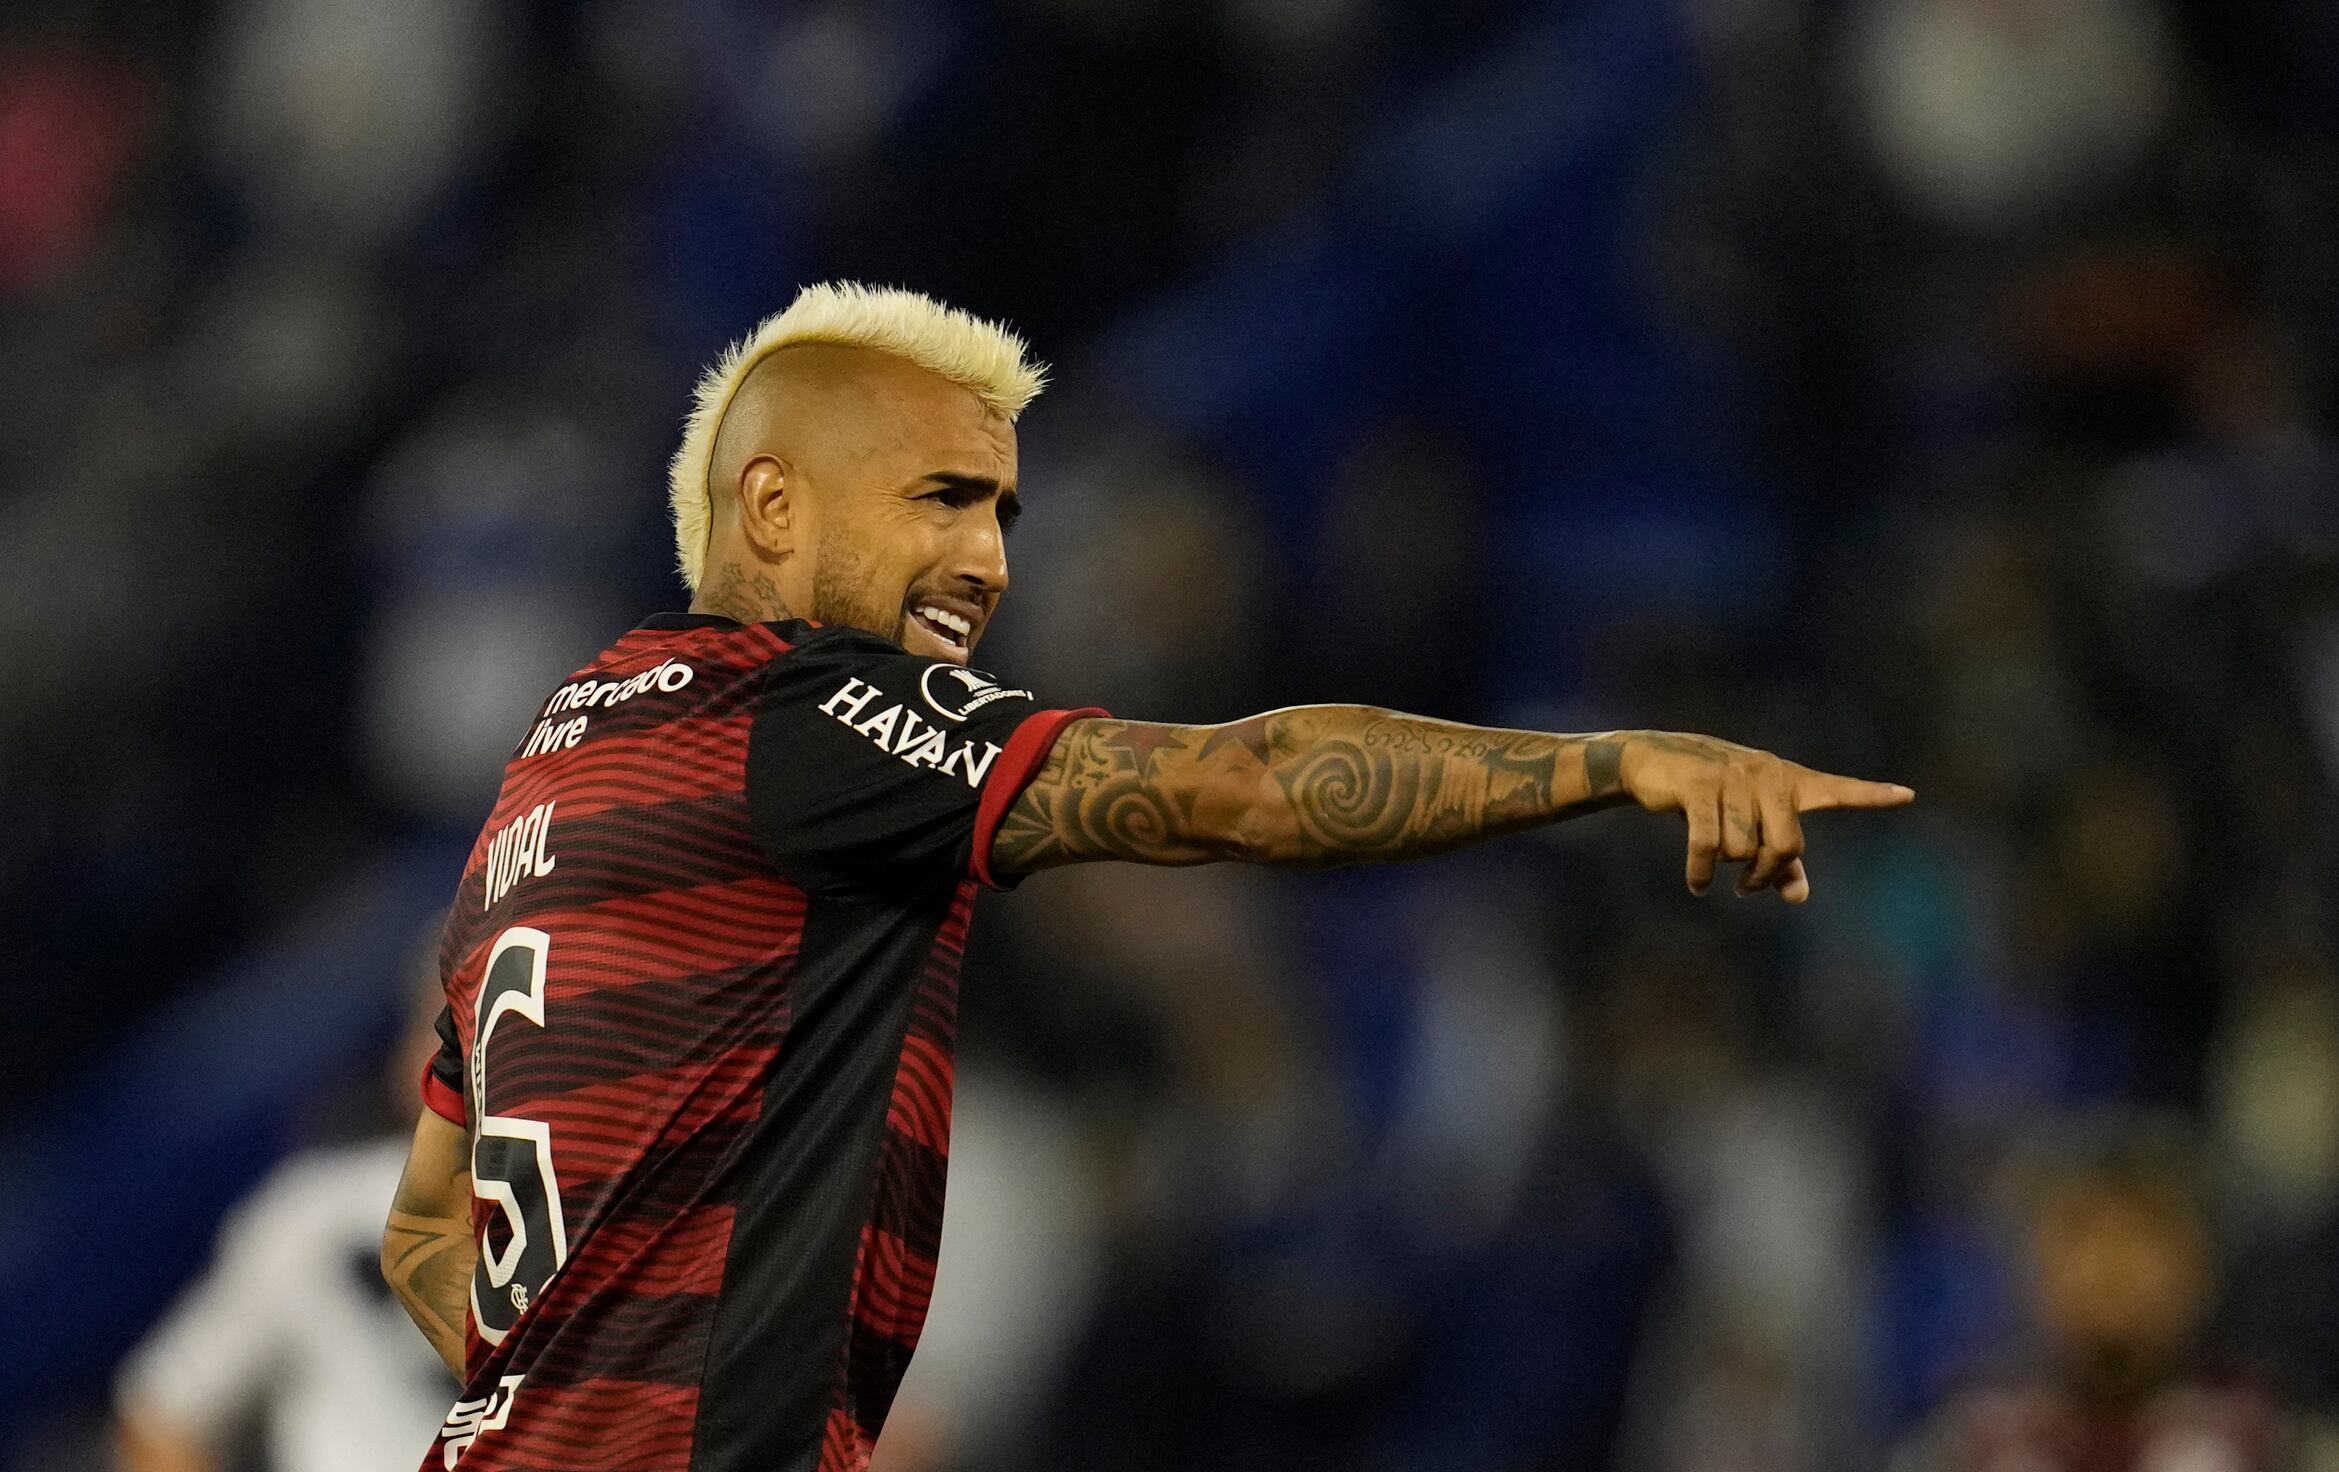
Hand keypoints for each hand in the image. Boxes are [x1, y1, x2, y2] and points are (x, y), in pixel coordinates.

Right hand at [1616, 731, 1913, 902]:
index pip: (1837, 789)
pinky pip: (1708, 844)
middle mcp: (1768, 775)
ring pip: (1742, 848)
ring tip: (1711, 863)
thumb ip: (1778, 858)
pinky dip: (1701, 872)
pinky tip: (1697, 885)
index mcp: (1787, 780)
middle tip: (1748, 887)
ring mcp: (1734, 777)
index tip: (1907, 795)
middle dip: (1764, 873)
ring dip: (1724, 866)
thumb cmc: (1709, 796)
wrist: (1653, 761)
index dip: (1871, 795)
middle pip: (1786, 844)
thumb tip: (1798, 897)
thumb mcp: (1747, 823)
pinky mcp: (1700, 785)